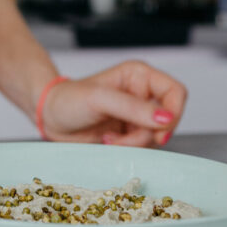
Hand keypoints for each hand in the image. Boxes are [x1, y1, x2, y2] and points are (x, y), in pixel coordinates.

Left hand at [40, 60, 186, 146]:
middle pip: (168, 120)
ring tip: (109, 139)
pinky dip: (128, 150)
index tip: (158, 132)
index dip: (174, 113)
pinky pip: (143, 147)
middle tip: (121, 138)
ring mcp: (137, 115)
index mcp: (139, 76)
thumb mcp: (100, 100)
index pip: (176, 92)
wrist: (51, 118)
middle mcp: (142, 94)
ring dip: (134, 145)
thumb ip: (133, 108)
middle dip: (146, 135)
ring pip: (156, 137)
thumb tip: (166, 118)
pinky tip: (108, 142)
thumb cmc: (69, 99)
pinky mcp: (130, 134)